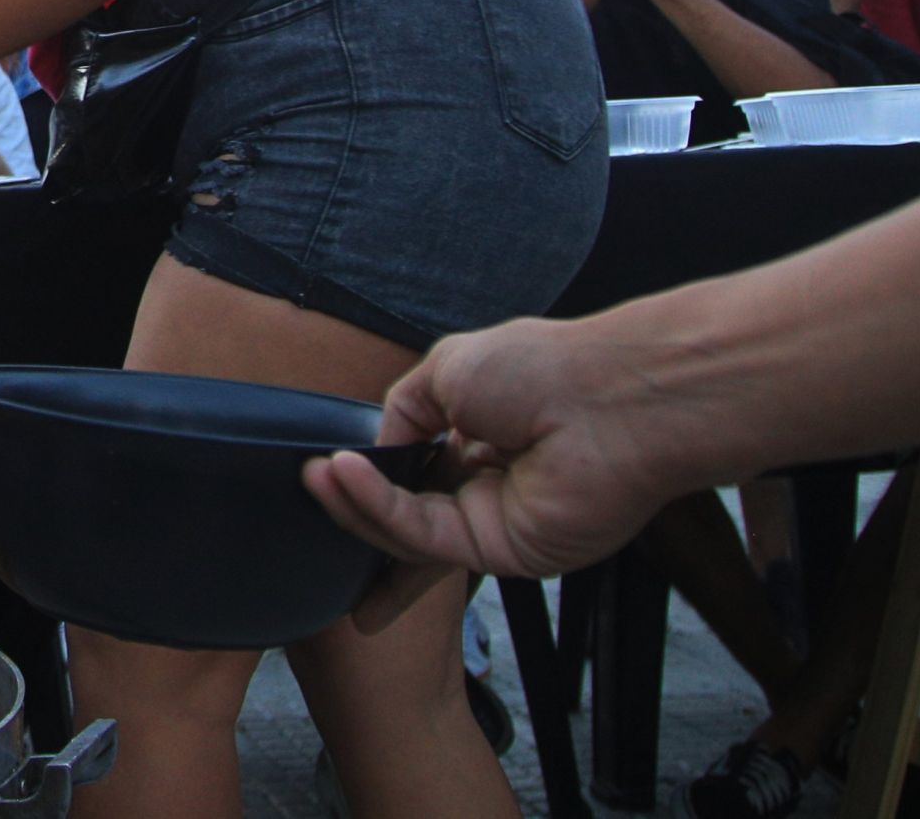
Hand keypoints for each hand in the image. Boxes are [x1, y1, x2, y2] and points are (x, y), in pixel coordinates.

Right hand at [300, 316, 692, 631]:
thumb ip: (403, 412)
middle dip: (353, 505)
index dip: (372, 477)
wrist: (611, 398)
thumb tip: (373, 452)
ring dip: (355, 505)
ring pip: (406, 529)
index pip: (414, 472)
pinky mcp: (500, 551)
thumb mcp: (448, 368)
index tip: (327, 470)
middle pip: (404, 511)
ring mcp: (493, 522)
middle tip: (309, 487)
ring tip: (317, 477)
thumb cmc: (546, 369)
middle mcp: (487, 485)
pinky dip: (378, 510)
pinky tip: (345, 478)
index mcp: (481, 438)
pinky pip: (424, 536)